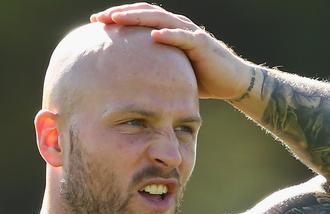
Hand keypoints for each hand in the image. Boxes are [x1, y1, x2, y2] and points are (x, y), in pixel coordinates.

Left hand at [90, 3, 252, 99]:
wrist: (232, 82)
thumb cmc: (201, 79)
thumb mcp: (171, 74)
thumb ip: (153, 71)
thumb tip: (128, 85)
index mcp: (168, 31)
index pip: (139, 19)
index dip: (119, 19)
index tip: (96, 24)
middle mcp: (177, 27)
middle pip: (145, 13)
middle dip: (121, 14)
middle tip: (98, 19)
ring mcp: (190, 33)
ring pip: (160, 19)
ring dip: (138, 18)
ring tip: (117, 19)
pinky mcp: (202, 44)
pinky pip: (183, 37)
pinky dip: (168, 34)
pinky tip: (153, 34)